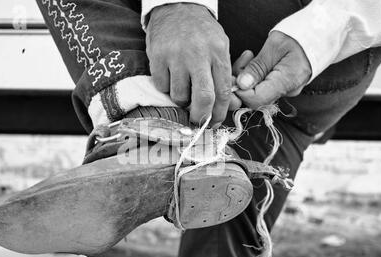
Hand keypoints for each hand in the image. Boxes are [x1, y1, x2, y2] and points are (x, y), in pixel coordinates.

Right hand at [146, 3, 231, 126]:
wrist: (177, 8)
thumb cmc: (201, 33)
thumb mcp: (220, 47)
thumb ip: (221, 75)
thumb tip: (220, 107)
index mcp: (218, 52)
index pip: (223, 91)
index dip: (219, 113)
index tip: (215, 122)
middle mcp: (198, 54)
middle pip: (203, 98)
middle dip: (201, 116)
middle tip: (197, 122)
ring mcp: (176, 55)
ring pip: (179, 96)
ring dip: (181, 99)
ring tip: (182, 87)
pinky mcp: (157, 57)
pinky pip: (162, 86)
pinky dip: (166, 87)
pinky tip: (170, 75)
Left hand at [233, 31, 311, 108]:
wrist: (318, 36)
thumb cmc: (298, 37)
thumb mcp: (274, 47)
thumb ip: (257, 67)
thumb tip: (241, 84)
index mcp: (286, 82)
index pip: (255, 99)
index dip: (240, 91)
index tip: (234, 75)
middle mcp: (286, 91)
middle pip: (254, 97)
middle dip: (242, 81)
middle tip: (243, 59)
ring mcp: (285, 91)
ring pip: (257, 92)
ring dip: (247, 76)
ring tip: (249, 56)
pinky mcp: (282, 87)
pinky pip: (263, 87)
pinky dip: (255, 76)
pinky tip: (255, 61)